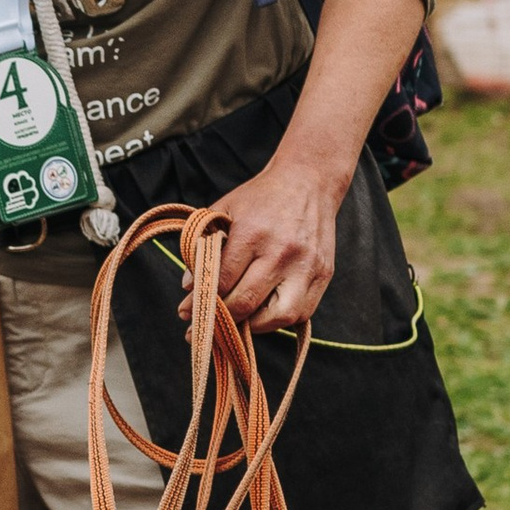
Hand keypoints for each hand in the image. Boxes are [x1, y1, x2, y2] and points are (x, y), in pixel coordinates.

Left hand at [196, 155, 345, 334]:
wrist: (309, 181)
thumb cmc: (262, 198)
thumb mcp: (226, 210)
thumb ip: (204, 245)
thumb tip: (190, 286)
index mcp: (252, 233)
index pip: (221, 282)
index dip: (200, 303)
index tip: (185, 313)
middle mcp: (281, 251)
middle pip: (246, 302)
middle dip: (221, 320)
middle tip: (205, 327)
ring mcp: (306, 265)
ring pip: (278, 316)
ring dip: (254, 326)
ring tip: (238, 321)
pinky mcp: (324, 274)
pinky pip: (302, 313)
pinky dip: (280, 320)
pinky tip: (264, 314)